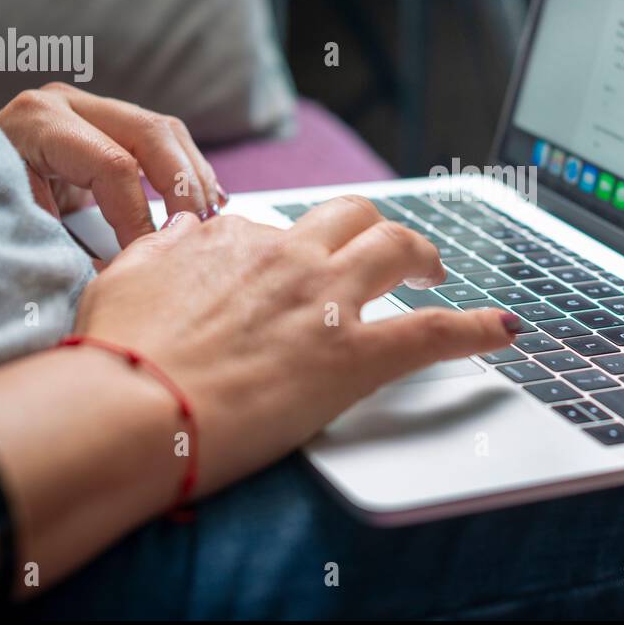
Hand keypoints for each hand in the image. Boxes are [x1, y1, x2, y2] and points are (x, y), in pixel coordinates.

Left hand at [0, 82, 224, 245]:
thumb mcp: (17, 235)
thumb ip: (71, 254)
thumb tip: (126, 279)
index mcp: (37, 123)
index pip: (114, 166)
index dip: (140, 218)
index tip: (150, 259)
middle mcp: (63, 102)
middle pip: (151, 132)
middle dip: (183, 187)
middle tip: (198, 233)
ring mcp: (86, 107)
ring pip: (165, 130)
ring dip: (194, 175)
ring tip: (211, 218)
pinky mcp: (103, 123)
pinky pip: (162, 138)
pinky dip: (187, 169)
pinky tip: (206, 200)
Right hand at [71, 196, 522, 494]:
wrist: (130, 408)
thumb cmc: (116, 354)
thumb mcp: (123, 278)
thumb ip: (161, 249)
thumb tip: (183, 230)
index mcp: (234, 240)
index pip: (281, 228)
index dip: (295, 249)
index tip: (298, 273)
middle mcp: (287, 256)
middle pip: (355, 216)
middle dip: (377, 230)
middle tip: (389, 259)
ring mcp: (326, 301)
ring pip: (398, 248)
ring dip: (425, 257)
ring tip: (435, 276)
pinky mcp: (353, 355)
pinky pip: (434, 331)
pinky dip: (478, 327)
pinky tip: (506, 328)